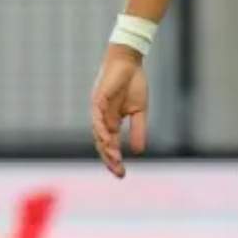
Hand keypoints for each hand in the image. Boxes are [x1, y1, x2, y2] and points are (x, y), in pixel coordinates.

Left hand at [90, 47, 149, 178]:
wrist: (129, 63)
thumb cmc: (133, 84)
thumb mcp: (140, 112)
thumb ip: (138, 130)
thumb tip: (138, 151)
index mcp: (112, 123)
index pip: (110, 146)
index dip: (115, 160)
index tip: (122, 174)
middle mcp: (103, 120)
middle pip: (102, 145)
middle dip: (110, 160)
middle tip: (119, 172)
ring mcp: (99, 111)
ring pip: (98, 134)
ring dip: (106, 148)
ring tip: (115, 159)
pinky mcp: (98, 100)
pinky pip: (97, 118)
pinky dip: (101, 129)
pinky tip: (107, 139)